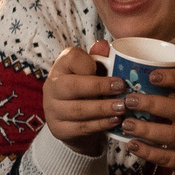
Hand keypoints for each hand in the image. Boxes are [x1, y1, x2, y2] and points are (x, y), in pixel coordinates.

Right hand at [44, 41, 128, 155]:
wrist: (73, 122)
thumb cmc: (87, 90)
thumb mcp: (93, 73)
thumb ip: (99, 59)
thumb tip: (103, 45)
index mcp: (61, 67)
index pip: (71, 58)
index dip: (89, 63)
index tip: (110, 69)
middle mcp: (52, 86)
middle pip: (72, 86)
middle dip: (99, 87)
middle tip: (122, 88)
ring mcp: (52, 109)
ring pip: (78, 109)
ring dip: (103, 108)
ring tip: (122, 107)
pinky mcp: (58, 129)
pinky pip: (81, 127)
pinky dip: (100, 124)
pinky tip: (115, 121)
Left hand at [120, 68, 174, 174]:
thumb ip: (165, 91)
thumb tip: (128, 75)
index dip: (173, 78)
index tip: (151, 75)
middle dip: (152, 104)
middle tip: (129, 101)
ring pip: (171, 136)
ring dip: (146, 130)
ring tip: (126, 124)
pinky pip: (168, 157)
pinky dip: (148, 152)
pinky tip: (132, 145)